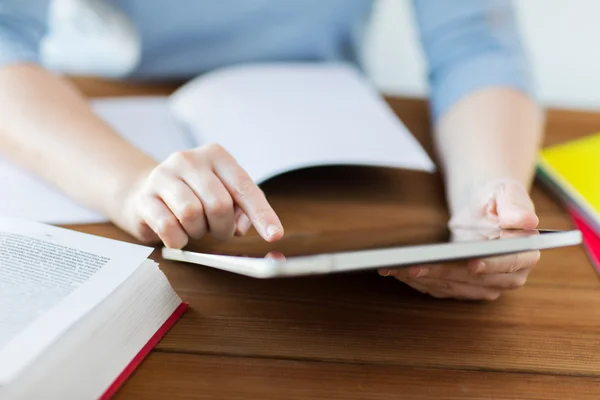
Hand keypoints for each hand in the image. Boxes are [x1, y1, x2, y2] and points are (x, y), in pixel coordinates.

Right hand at [117, 143, 283, 247]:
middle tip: (218, 231)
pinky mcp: (144, 198)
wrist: (143, 192)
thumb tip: (243, 227)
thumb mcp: (223, 193)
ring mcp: (163, 176)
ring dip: (199, 232)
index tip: (274, 235)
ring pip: (192, 214)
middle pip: (219, 204)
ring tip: (195, 228)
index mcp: (216, 155)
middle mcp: (188, 159)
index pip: (244, 186)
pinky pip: (169, 228)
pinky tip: (178, 235)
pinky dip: (179, 240)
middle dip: (223, 228)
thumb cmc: (194, 195)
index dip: (262, 214)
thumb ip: (242, 208)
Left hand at [378, 179, 539, 300]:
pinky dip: (419, 281)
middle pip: (474, 280)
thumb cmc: (495, 198)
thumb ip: (515, 205)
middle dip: (444, 273)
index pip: (509, 264)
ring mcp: (485, 285)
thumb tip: (526, 220)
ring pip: (453, 287)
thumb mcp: (506, 192)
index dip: (491, 265)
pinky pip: (440, 288)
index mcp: (525, 254)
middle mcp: (508, 276)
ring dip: (425, 279)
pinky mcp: (464, 287)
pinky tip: (399, 271)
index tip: (472, 264)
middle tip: (416, 266)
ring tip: (399, 268)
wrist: (481, 208)